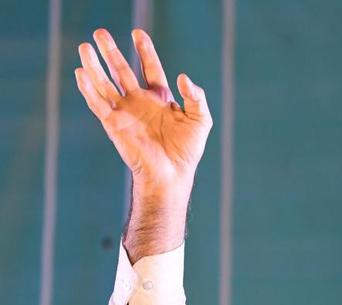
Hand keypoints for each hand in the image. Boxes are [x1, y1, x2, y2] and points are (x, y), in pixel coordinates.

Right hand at [75, 28, 211, 198]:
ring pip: (105, 84)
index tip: (137, 33)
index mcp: (159, 99)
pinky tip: (81, 73)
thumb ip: (196, 97)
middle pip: (121, 71)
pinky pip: (98, 103)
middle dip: (111, 52)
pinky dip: (88, 89)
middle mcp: (139, 103)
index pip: (150, 68)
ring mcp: (125, 113)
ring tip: (84, 46)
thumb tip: (183, 77)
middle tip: (100, 32)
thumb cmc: (187, 151)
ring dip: (94, 66)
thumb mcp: (200, 120)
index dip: (144, 51)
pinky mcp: (114, 125)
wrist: (171, 175)